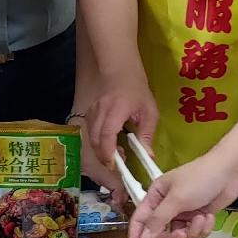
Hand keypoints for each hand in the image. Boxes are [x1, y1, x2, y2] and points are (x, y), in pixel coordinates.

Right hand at [84, 73, 158, 188]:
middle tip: (118, 164)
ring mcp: (92, 112)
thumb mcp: (149, 111)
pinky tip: (109, 143)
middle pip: (95, 140)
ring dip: (101, 150)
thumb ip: (147, 134)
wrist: (119, 71)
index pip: (107, 136)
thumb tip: (149, 156)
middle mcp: (100, 112)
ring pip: (91, 137)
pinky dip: (98, 142)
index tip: (115, 166)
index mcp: (116, 111)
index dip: (108, 153)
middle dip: (104, 157)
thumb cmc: (137, 90)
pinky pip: (90, 132)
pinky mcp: (89, 113)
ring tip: (116, 154)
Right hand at [126, 153, 237, 237]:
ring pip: (179, 236)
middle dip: (173, 236)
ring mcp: (183, 213)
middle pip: (160, 233)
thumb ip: (159, 219)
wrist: (230, 172)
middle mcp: (166, 206)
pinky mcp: (198, 218)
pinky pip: (195, 233)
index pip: (139, 221)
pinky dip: (203, 227)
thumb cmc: (200, 178)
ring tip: (201, 218)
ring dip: (192, 230)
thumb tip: (144, 237)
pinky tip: (209, 216)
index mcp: (155, 196)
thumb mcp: (177, 198)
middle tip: (183, 233)